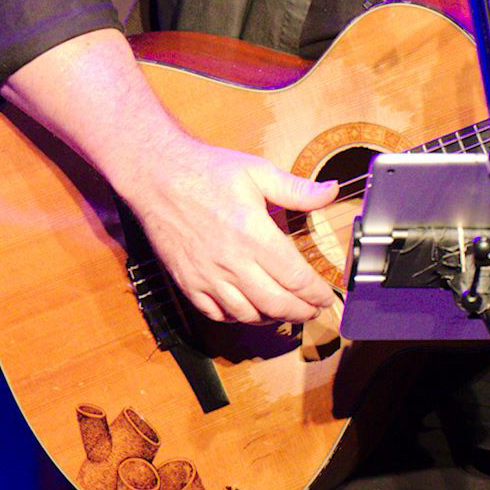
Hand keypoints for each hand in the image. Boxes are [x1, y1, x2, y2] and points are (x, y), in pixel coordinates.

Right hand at [124, 138, 339, 324]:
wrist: (158, 176)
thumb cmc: (208, 171)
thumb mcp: (258, 171)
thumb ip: (297, 188)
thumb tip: (331, 191)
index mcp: (253, 235)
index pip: (295, 277)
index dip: (315, 293)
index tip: (325, 297)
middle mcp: (232, 262)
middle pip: (275, 303)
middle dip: (300, 311)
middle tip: (312, 310)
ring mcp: (207, 276)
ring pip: (247, 314)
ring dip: (272, 318)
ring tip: (286, 311)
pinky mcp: (188, 282)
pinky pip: (216, 314)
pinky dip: (238, 317)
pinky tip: (249, 309)